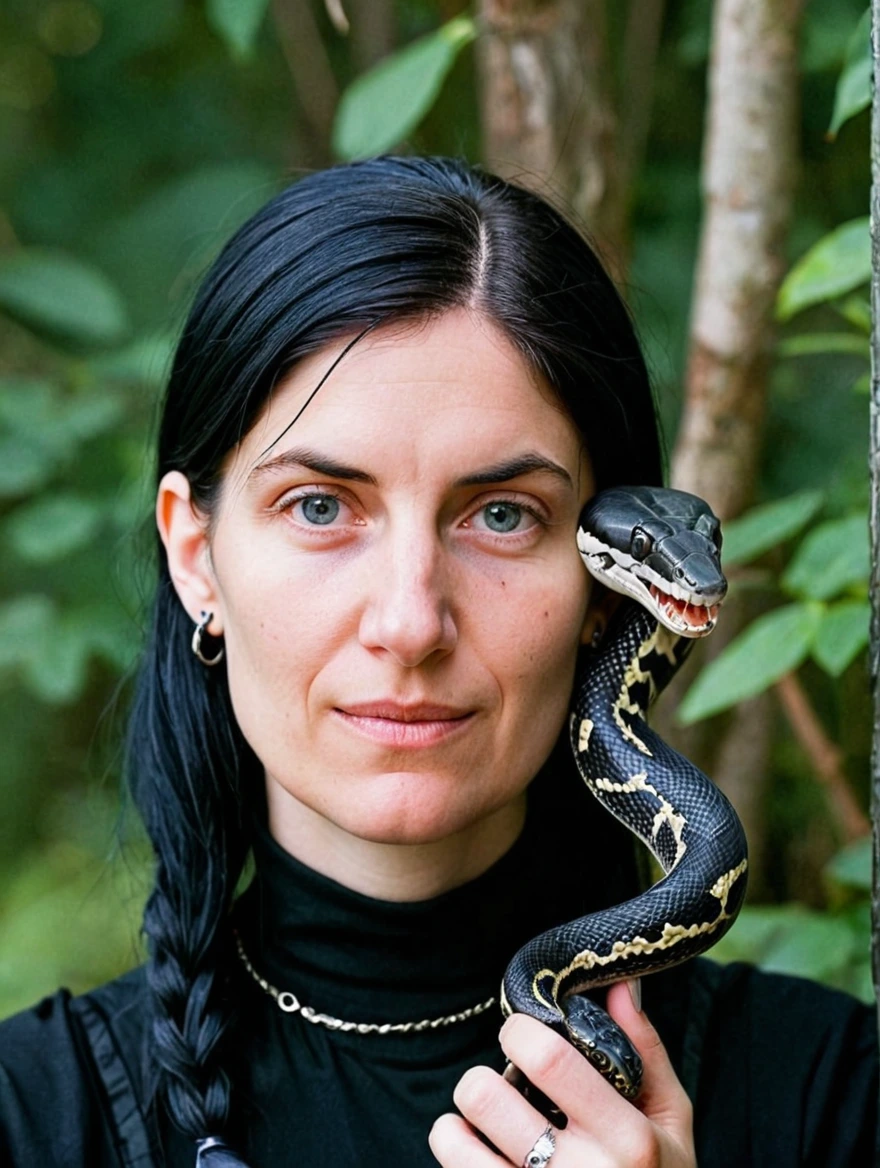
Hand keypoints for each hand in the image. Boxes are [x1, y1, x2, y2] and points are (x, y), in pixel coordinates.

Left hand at [429, 981, 694, 1167]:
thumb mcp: (671, 1121)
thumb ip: (646, 1050)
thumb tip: (619, 983)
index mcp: (628, 1138)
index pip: (547, 1058)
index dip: (518, 1031)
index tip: (519, 1033)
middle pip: (487, 1096)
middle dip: (479, 1079)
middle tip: (495, 1084)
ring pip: (457, 1145)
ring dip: (455, 1126)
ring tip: (476, 1124)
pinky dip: (457, 1158)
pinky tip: (479, 1158)